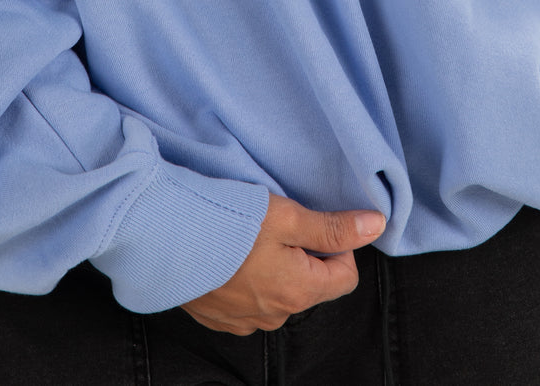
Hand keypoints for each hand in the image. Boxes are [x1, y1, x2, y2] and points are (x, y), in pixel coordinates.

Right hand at [180, 193, 385, 334]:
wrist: (163, 239)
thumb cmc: (226, 223)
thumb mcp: (287, 216)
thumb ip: (332, 227)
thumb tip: (376, 225)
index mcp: (299, 292)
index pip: (346, 277)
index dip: (337, 245)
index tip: (313, 224)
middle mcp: (276, 316)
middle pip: (313, 285)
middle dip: (306, 254)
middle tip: (279, 225)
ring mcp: (245, 322)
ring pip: (281, 292)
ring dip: (276, 266)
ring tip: (251, 236)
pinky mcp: (220, 318)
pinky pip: (251, 300)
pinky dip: (249, 278)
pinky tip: (231, 254)